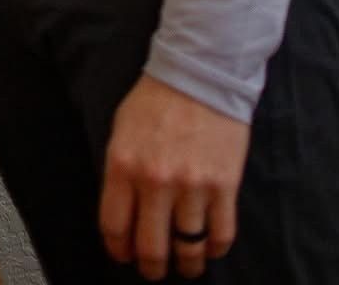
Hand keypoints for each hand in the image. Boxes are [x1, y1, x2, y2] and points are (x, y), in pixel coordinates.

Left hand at [99, 75, 248, 278]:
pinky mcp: (223, 185)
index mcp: (123, 165)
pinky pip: (220, 235)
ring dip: (186, 265)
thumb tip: (123, 216)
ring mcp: (192, 185)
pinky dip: (214, 250)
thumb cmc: (156, 100)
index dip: (119, 250)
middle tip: (155, 269)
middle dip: (152, 268)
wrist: (199, 72)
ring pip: (188, 249)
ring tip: (186, 265)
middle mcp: (155, 180)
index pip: (115, 227)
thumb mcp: (121, 130)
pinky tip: (209, 247)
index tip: (125, 255)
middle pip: (152, 249)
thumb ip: (120, 173)